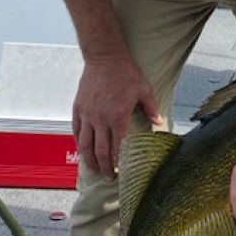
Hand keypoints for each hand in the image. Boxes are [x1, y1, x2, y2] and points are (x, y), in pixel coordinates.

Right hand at [72, 56, 161, 178]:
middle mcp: (100, 119)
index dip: (118, 161)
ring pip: (85, 145)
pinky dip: (79, 144)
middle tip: (109, 177)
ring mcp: (87, 115)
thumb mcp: (144, 90)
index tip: (121, 171)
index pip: (117, 146)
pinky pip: (77, 131)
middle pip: (100, 151)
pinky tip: (83, 151)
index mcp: (118, 117)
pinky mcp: (78, 109)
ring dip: (89, 160)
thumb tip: (158, 123)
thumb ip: (151, 108)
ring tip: (94, 170)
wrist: (104, 58)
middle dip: (105, 167)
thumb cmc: (125, 73)